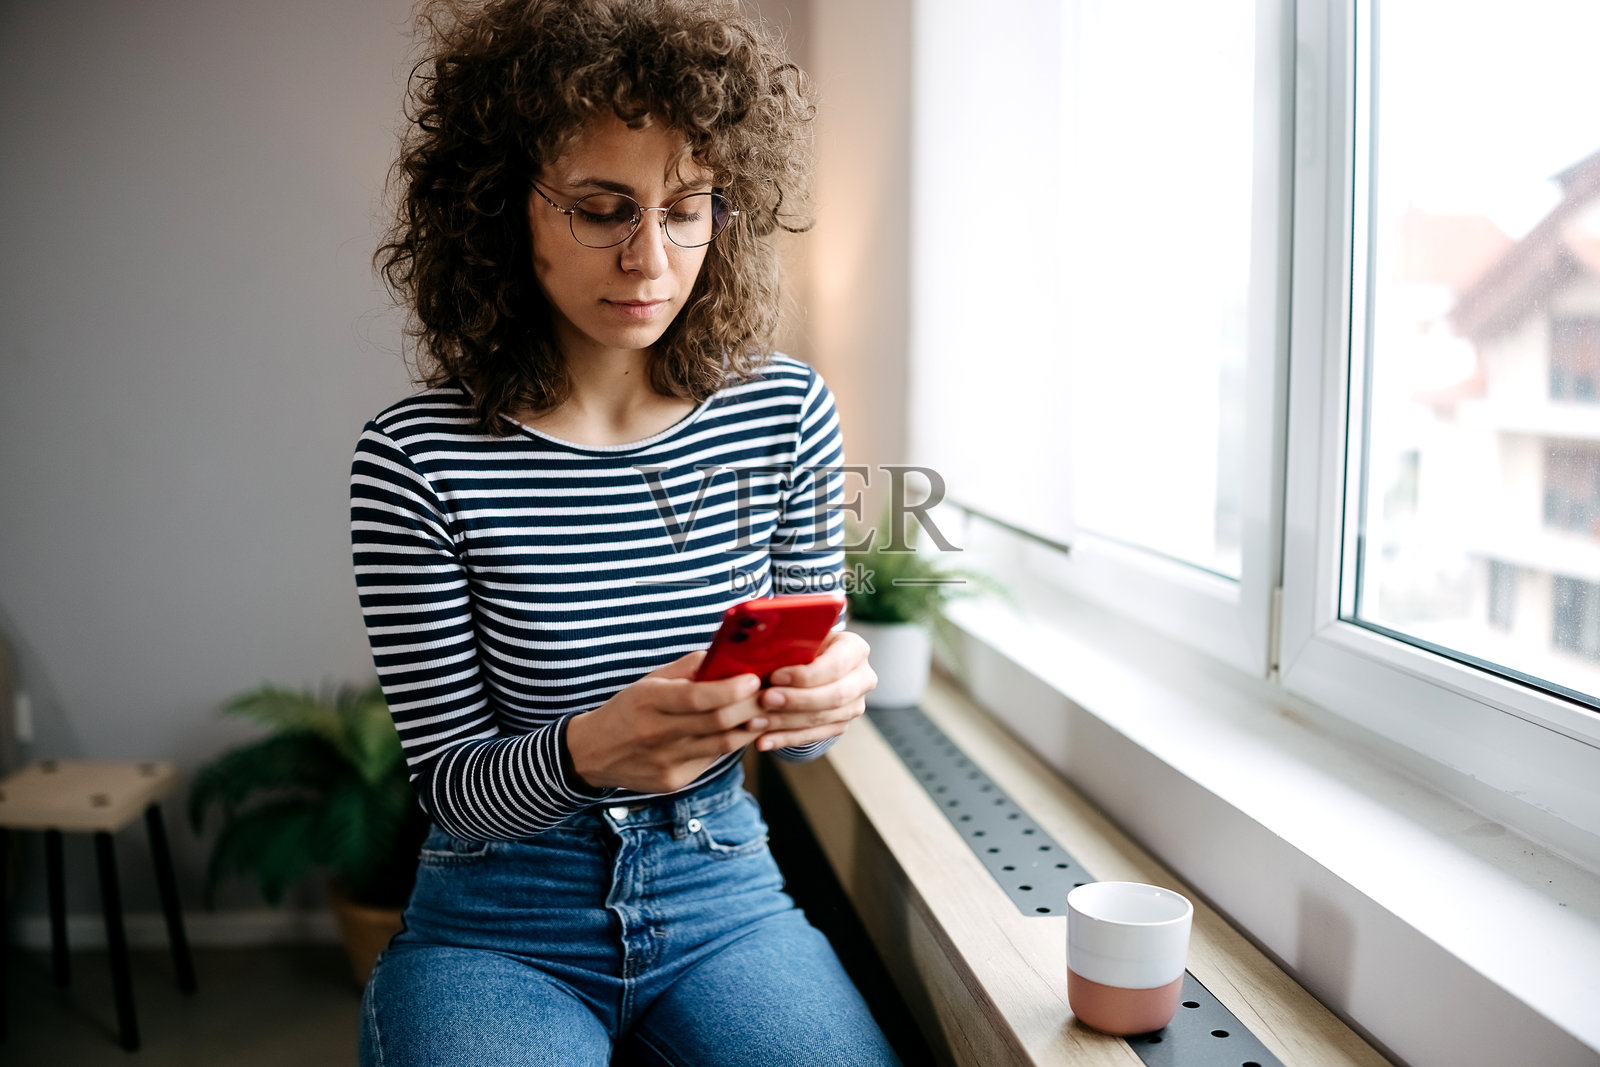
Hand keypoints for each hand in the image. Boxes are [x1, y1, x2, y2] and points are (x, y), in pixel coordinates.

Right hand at [564, 651, 768, 793]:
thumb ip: (687, 668)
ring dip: (748, 728)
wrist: (592, 753)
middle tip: (771, 695)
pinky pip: (711, 760)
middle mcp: (656, 733)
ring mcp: (665, 761)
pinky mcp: (673, 781)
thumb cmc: (629, 709)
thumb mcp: (649, 682)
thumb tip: (725, 655)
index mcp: (648, 701)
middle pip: (716, 722)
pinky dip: (728, 744)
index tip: (754, 679)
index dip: (730, 689)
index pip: (696, 697)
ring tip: (763, 714)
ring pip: (721, 745)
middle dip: (750, 708)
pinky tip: (738, 732)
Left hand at [751, 629, 876, 751]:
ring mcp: (854, 706)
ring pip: (822, 719)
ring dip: (785, 723)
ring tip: (755, 722)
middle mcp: (862, 679)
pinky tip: (764, 741)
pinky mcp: (841, 725)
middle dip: (796, 700)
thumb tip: (760, 655)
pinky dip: (785, 739)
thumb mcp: (800, 638)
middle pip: (834, 696)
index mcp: (856, 650)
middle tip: (765, 700)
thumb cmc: (803, 645)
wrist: (812, 664)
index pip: (835, 666)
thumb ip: (788, 646)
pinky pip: (813, 736)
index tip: (775, 677)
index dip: (805, 675)